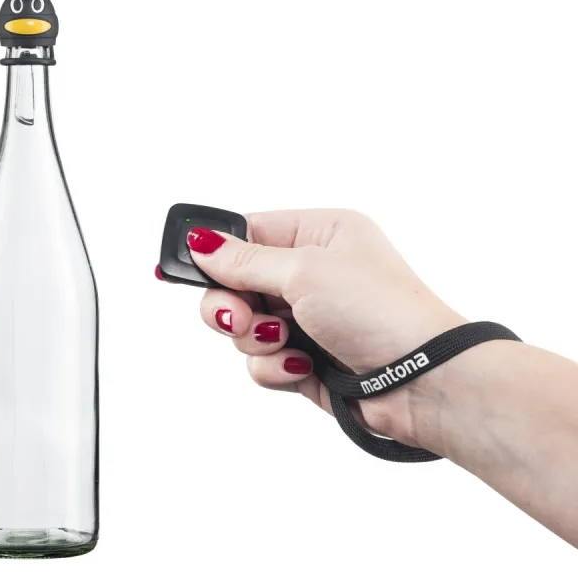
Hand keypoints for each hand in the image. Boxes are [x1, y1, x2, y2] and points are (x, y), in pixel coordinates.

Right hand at [180, 209, 465, 444]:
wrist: (425, 381)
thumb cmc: (382, 310)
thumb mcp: (305, 270)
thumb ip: (244, 260)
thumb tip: (201, 243)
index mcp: (318, 234)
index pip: (248, 233)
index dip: (216, 252)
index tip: (190, 269)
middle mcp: (311, 273)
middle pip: (236, 283)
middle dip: (232, 304)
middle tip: (242, 315)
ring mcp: (308, 317)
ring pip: (244, 326)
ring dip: (257, 338)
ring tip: (286, 341)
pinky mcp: (306, 358)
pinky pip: (262, 360)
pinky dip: (276, 366)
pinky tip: (304, 365)